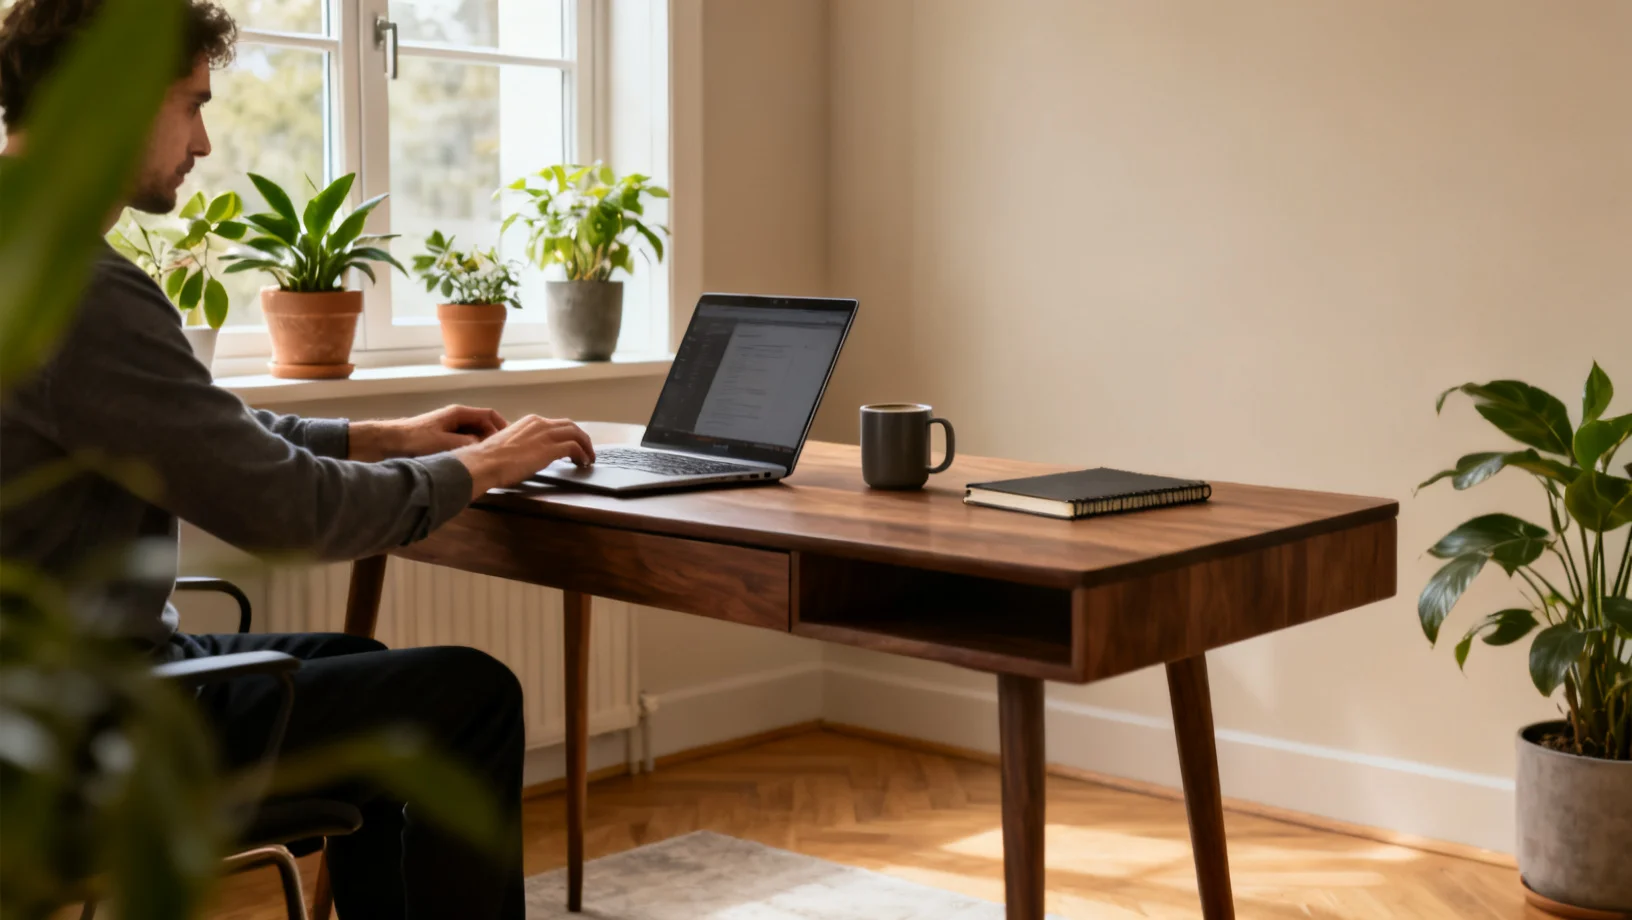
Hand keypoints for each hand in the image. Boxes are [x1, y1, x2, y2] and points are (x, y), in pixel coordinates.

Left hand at [349, 405, 508, 460]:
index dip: (503, 427)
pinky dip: (470, 452)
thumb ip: (467, 444)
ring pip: (473, 437)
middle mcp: (456, 419)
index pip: (490, 415)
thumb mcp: (444, 443)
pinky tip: (470, 464)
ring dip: (481, 448)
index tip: (511, 442)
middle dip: (494, 440)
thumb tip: (485, 448)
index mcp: (459, 413)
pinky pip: (463, 445)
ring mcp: (449, 429)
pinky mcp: (442, 440)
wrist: (385, 442)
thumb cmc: (413, 439)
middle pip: (483, 426)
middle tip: (502, 456)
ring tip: (488, 462)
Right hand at [453, 415, 595, 498]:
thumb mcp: (509, 444)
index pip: (556, 424)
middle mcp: (540, 424)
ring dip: (586, 447)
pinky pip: (575, 448)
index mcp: (530, 421)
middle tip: (586, 450)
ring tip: (589, 459)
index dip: (567, 434)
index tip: (572, 444)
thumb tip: (526, 454)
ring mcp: (546, 435)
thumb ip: (521, 444)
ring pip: (577, 434)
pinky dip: (582, 455)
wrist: (485, 462)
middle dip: (581, 438)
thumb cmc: (490, 458)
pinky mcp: (550, 449)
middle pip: (570, 426)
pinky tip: (583, 463)